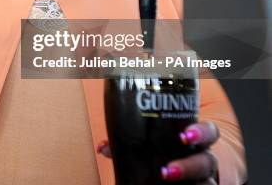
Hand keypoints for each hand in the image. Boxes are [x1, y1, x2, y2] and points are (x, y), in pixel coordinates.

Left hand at [97, 121, 219, 183]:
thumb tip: (103, 146)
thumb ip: (130, 142)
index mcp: (194, 142)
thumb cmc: (164, 152)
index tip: (184, 135)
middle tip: (167, 171)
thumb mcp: (152, 144)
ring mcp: (205, 179)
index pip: (209, 132)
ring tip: (165, 179)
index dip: (201, 132)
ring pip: (208, 183)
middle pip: (208, 161)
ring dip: (186, 179)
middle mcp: (204, 160)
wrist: (176, 175)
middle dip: (190, 165)